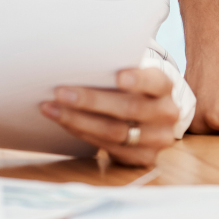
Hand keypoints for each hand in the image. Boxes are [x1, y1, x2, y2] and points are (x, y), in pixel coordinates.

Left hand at [39, 68, 178, 166]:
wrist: (148, 117)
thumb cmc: (130, 87)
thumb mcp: (132, 74)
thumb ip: (115, 69)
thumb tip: (78, 61)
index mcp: (164, 87)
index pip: (155, 81)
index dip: (138, 79)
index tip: (118, 76)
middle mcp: (166, 113)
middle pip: (129, 108)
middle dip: (91, 101)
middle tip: (60, 92)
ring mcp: (157, 139)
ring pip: (114, 131)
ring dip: (78, 120)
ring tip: (52, 108)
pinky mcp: (143, 157)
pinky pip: (108, 147)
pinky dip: (82, 133)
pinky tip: (64, 122)